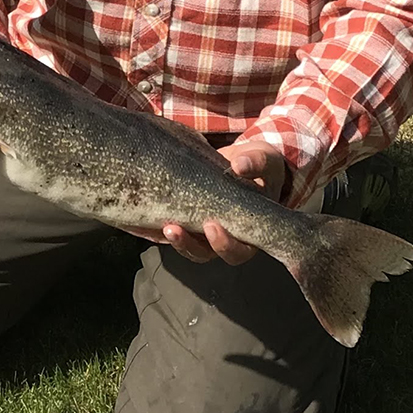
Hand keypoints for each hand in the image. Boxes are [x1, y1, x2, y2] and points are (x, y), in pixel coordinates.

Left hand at [123, 141, 287, 264]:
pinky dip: (158, 226)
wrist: (240, 160)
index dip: (225, 244)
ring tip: (163, 225)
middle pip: (206, 254)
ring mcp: (203, 232)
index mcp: (250, 232)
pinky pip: (172, 231)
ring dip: (174, 239)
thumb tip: (239, 165)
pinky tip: (147, 214)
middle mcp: (226, 237)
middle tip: (175, 227)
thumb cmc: (259, 165)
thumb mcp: (265, 159)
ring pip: (187, 247)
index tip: (211, 225)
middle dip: (189, 244)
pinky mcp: (186, 220)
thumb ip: (257, 162)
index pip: (239, 250)